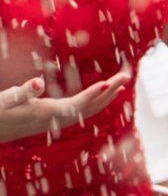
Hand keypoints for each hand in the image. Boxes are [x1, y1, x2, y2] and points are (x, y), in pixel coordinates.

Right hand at [0, 72, 130, 141]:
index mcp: (47, 113)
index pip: (77, 104)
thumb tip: (38, 83)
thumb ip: (23, 91)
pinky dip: (96, 101)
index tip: (109, 83)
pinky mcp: (55, 120)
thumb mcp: (6, 99)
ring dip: (107, 96)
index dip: (94, 94)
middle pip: (91, 107)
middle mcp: (57, 119)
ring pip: (89, 110)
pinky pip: (82, 111)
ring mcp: (57, 121)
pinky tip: (103, 94)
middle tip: (127, 75)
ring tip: (122, 83)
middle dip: (110, 91)